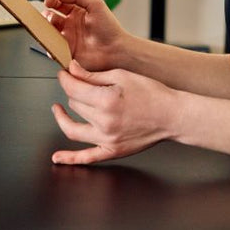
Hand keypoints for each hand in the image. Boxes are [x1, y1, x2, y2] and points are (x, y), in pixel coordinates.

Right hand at [42, 0, 127, 72]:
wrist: (116, 50)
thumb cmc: (110, 28)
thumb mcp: (95, 4)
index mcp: (77, 12)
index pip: (59, 3)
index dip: (52, 0)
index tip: (48, 1)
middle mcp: (71, 25)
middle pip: (51, 17)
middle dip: (46, 15)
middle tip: (49, 16)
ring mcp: (69, 38)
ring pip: (49, 32)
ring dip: (45, 29)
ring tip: (48, 28)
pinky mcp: (67, 51)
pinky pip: (53, 48)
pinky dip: (49, 46)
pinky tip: (52, 42)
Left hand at [50, 60, 183, 164]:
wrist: (172, 115)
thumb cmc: (152, 93)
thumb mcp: (121, 76)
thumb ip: (92, 75)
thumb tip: (72, 70)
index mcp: (106, 100)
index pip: (72, 88)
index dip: (65, 78)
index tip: (64, 74)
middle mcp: (104, 122)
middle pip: (74, 105)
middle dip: (73, 93)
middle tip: (79, 85)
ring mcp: (107, 139)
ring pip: (73, 128)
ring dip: (63, 117)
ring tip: (58, 109)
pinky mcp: (112, 151)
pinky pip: (87, 158)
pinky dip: (70, 159)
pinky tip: (57, 158)